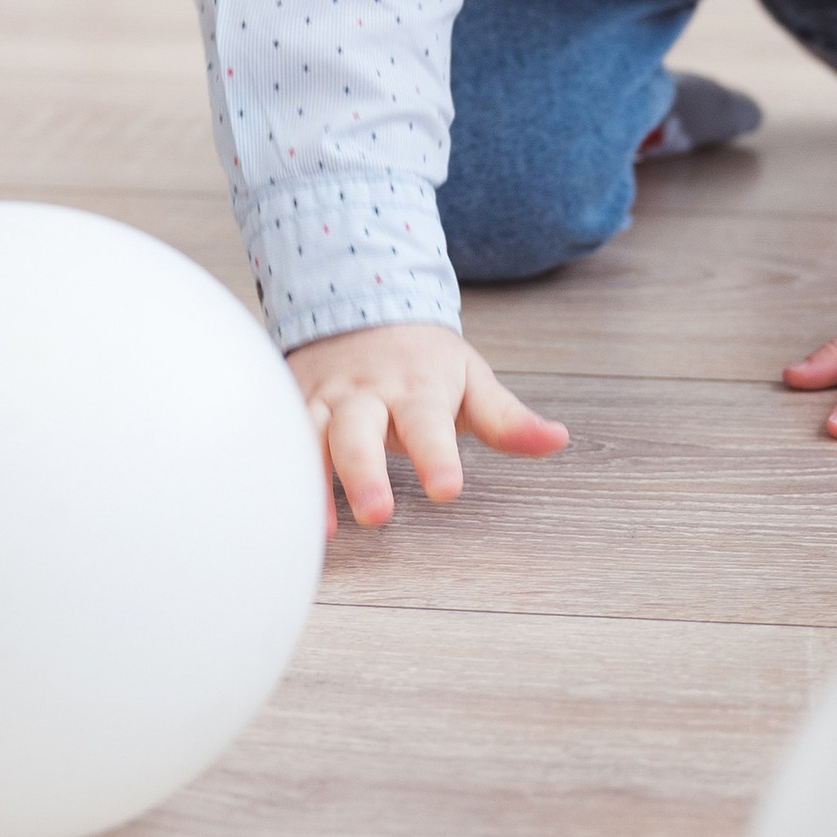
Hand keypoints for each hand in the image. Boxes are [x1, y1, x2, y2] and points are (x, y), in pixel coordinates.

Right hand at [286, 321, 568, 531]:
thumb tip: (558, 440)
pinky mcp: (290, 404)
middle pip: (359, 432)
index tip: (448, 490)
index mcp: (416, 387)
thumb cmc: (423, 360)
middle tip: (378, 514)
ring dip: (315, 481)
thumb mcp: (470, 379)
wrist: (358, 306)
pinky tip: (283, 514)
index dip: (437, 456)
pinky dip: (278, 473)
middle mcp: (365, 392)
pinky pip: (280, 439)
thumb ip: (508, 419)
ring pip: (309, 436)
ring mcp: (323, 398)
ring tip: (324, 530)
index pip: (428, 423)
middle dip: (365, 473)